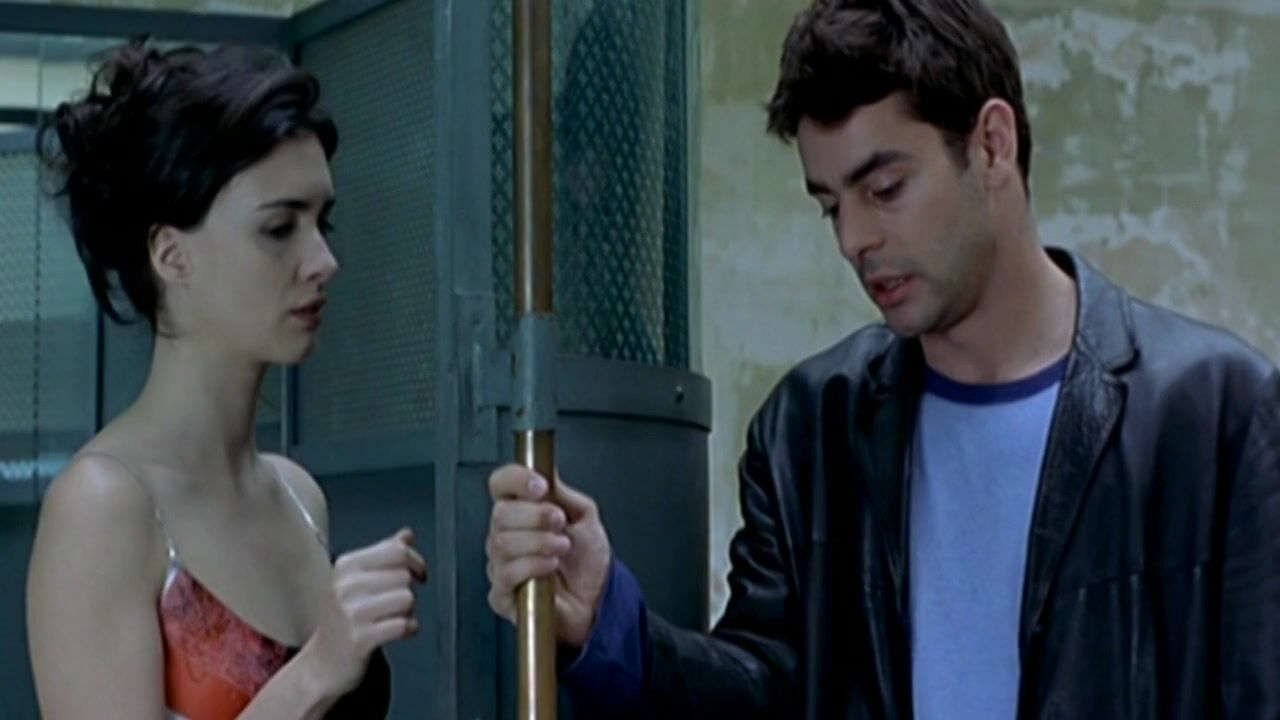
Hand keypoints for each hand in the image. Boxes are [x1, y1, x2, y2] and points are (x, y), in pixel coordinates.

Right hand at [306, 528, 426, 695]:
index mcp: (346, 566)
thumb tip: (407, 535)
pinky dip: (408, 629)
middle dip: (409, 590)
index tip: (419, 573)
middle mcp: (345, 586)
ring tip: (392, 618)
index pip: (396, 550)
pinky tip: (396, 631)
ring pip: (407, 599)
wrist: (323, 663)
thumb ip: (384, 555)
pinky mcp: (360, 638)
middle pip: (404, 575)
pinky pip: (403, 625)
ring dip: (408, 611)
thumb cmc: (344, 620)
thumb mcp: (357, 581)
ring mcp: (351, 613)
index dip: (416, 561)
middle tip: (395, 604)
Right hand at [486, 466, 610, 647]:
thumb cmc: (587, 560)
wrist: (597, 599)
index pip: (501, 484)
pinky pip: (506, 574)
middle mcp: (505, 534)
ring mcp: (500, 563)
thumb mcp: (583, 516)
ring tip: (561, 548)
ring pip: (502, 543)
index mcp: (521, 510)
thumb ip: (562, 493)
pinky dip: (533, 566)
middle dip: (535, 516)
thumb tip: (545, 471)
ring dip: (539, 543)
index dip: (516, 480)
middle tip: (559, 523)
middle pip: (500, 513)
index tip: (540, 486)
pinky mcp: (501, 593)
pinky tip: (550, 567)